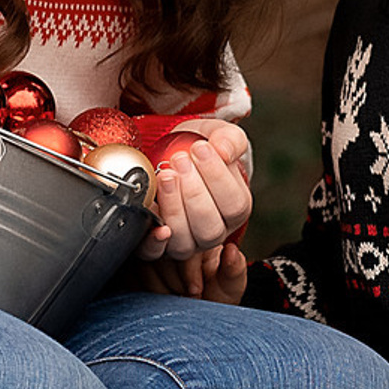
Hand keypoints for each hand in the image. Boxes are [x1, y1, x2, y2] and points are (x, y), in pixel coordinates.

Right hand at [138, 244, 248, 301]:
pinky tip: (160, 298)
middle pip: (161, 253)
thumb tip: (232, 252)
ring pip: (143, 265)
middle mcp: (171, 238)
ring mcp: (150, 250)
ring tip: (176, 299)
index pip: (184, 244)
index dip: (188, 271)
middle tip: (187, 298)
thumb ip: (234, 270)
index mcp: (197, 236)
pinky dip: (145, 292)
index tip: (196, 291)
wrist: (194, 318)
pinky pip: (130, 277)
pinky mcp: (131, 264)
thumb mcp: (230, 287)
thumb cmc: (213, 298)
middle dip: (173, 283)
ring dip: (160, 289)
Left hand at [146, 122, 252, 260]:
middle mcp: (212, 231)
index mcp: (235, 209)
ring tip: (165, 175)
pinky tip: (153, 216)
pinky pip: (154, 252)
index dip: (217, 177)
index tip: (200, 148)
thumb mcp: (217, 136)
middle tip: (179, 160)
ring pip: (184, 240)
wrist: (167, 153)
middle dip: (194, 192)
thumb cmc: (196, 148)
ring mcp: (185, 241)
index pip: (234, 205)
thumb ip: (229, 140)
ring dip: (174, 207)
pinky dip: (153, 239)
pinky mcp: (156, 245)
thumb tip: (224, 151)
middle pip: (210, 227)